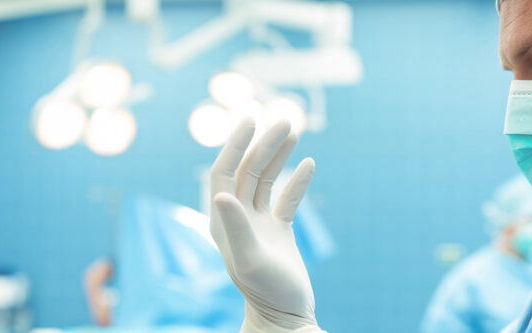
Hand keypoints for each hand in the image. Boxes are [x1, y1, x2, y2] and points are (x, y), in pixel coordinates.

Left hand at [209, 119, 323, 332]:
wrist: (286, 315)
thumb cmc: (266, 291)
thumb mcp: (249, 259)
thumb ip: (235, 226)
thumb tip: (222, 194)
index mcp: (223, 221)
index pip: (223, 172)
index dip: (234, 145)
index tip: (250, 120)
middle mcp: (237, 219)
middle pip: (248, 171)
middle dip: (264, 144)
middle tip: (285, 120)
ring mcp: (259, 224)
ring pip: (267, 180)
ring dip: (279, 156)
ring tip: (294, 130)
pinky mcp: (279, 233)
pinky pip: (286, 200)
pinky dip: (297, 182)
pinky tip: (309, 164)